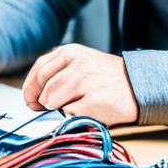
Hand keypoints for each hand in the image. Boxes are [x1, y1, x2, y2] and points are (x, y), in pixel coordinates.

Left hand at [21, 43, 137, 125]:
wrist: (137, 85)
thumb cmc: (106, 77)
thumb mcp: (82, 61)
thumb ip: (57, 71)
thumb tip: (32, 94)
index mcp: (71, 52)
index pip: (39, 70)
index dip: (30, 88)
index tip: (30, 99)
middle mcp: (77, 64)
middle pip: (43, 88)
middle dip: (41, 101)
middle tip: (44, 107)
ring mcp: (86, 82)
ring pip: (52, 101)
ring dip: (58, 107)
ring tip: (74, 104)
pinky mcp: (93, 101)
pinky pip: (70, 114)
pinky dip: (74, 115)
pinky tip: (87, 109)